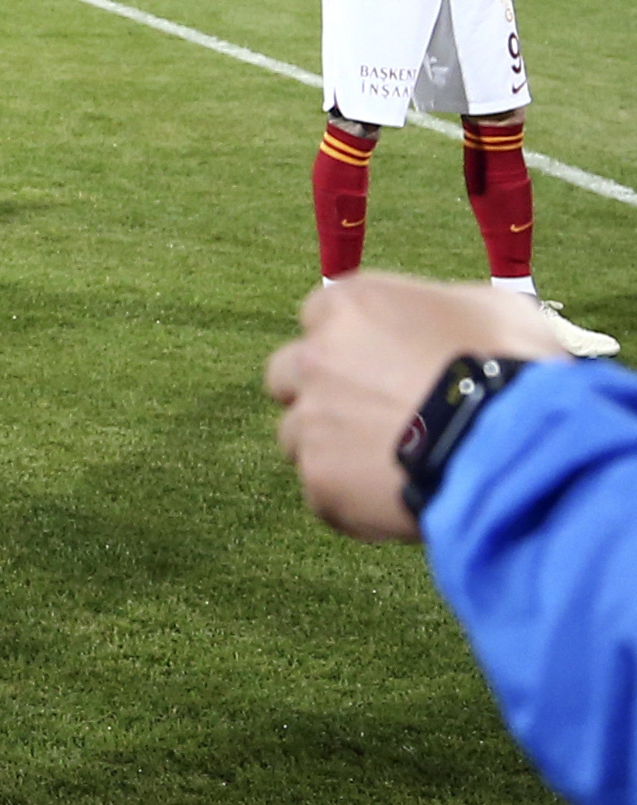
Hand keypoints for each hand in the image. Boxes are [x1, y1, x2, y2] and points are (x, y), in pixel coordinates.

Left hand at [265, 273, 562, 539]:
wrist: (514, 447)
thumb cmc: (514, 368)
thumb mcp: (497, 311)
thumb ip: (451, 310)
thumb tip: (459, 322)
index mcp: (350, 306)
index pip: (321, 317)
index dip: (352, 344)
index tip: (381, 364)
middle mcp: (315, 358)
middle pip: (289, 375)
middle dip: (321, 392)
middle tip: (373, 415)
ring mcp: (311, 421)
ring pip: (298, 437)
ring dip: (333, 449)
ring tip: (392, 463)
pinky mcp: (319, 480)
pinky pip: (324, 491)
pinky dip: (354, 498)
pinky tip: (401, 496)